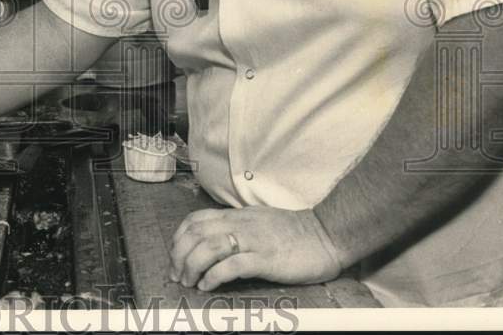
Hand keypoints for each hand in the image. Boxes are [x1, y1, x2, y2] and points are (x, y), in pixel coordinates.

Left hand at [169, 206, 342, 290]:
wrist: (327, 234)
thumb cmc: (295, 233)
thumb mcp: (259, 222)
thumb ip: (237, 228)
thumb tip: (214, 243)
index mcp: (237, 215)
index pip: (196, 219)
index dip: (179, 238)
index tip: (175, 256)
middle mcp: (240, 224)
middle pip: (196, 233)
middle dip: (179, 255)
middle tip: (177, 275)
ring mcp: (253, 240)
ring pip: (209, 247)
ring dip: (192, 266)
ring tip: (188, 282)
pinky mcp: (266, 258)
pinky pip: (232, 265)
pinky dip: (213, 276)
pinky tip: (207, 286)